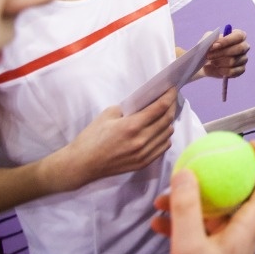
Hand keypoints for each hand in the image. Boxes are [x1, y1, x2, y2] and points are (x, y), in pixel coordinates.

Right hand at [53, 87, 177, 189]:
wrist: (81, 164)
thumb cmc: (91, 138)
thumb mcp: (107, 114)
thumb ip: (128, 108)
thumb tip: (143, 104)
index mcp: (132, 126)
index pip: (160, 108)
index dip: (169, 96)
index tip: (172, 89)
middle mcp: (142, 140)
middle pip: (167, 119)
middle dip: (171, 106)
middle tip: (170, 99)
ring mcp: (144, 154)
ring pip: (168, 134)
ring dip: (168, 122)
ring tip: (164, 114)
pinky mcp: (143, 163)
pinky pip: (163, 147)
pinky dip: (165, 137)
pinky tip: (159, 131)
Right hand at [152, 141, 254, 253]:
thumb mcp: (189, 247)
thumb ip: (187, 209)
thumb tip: (187, 170)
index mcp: (249, 223)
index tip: (244, 143)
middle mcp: (241, 228)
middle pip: (237, 189)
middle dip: (214, 175)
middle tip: (194, 164)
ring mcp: (224, 241)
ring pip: (211, 208)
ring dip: (188, 200)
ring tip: (160, 201)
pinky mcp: (208, 253)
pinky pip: (196, 228)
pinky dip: (178, 222)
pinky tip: (156, 223)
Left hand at [200, 28, 248, 79]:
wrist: (206, 62)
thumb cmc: (209, 48)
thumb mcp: (207, 39)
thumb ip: (210, 38)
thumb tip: (214, 43)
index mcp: (238, 35)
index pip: (239, 36)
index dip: (227, 41)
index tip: (214, 45)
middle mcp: (244, 46)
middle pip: (239, 48)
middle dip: (222, 52)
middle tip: (209, 55)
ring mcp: (244, 59)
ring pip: (234, 61)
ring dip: (220, 62)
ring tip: (212, 62)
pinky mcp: (241, 70)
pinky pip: (232, 71)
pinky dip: (222, 71)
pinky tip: (217, 69)